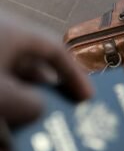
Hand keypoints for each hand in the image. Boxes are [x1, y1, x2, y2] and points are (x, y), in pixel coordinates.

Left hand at [0, 11, 92, 126]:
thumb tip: (38, 109)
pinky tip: (6, 118)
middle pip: (34, 62)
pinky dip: (6, 94)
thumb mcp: (2, 94)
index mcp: (15, 32)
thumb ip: (29, 105)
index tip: (88, 96)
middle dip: (50, 88)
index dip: (75, 74)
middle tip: (63, 109)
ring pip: (13, 71)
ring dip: (25, 95)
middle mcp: (3, 34)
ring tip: (34, 118)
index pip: (56, 50)